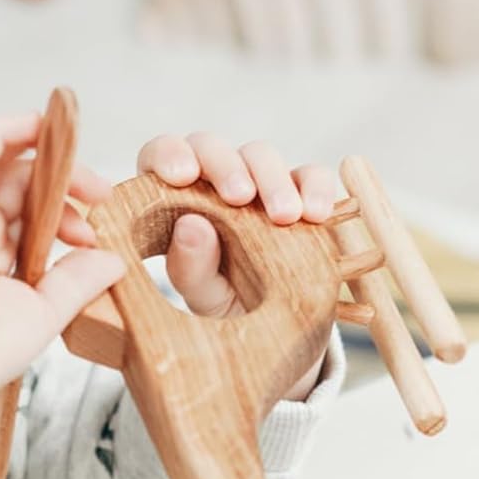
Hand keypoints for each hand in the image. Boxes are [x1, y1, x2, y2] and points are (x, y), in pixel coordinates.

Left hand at [135, 133, 340, 400]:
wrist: (275, 330)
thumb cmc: (223, 305)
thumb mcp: (202, 296)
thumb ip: (190, 268)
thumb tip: (190, 225)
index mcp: (174, 198)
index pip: (162, 156)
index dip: (168, 155)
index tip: (181, 175)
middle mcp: (213, 181)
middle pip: (212, 148)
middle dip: (226, 167)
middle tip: (240, 197)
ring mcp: (258, 182)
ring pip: (260, 155)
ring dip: (273, 180)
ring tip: (285, 217)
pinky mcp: (300, 191)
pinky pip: (311, 175)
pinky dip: (316, 188)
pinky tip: (317, 214)